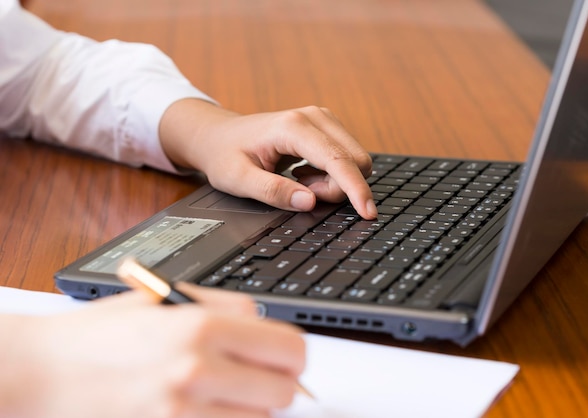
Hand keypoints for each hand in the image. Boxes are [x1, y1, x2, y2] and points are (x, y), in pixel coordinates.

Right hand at [3, 285, 304, 417]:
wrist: (41, 374)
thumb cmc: (98, 335)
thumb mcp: (161, 300)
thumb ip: (223, 306)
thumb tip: (266, 321)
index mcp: (201, 326)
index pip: (289, 348)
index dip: (291, 355)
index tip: (282, 358)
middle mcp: (196, 370)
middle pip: (283, 391)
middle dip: (275, 384)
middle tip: (254, 378)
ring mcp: (183, 414)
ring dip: (250, 409)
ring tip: (221, 394)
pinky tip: (205, 411)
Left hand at [159, 99, 377, 219]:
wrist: (219, 135)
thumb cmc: (226, 155)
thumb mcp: (238, 180)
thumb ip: (273, 192)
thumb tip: (309, 202)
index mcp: (293, 127)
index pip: (338, 160)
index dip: (356, 189)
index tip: (368, 212)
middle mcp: (315, 117)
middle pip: (354, 161)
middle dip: (337, 188)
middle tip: (301, 193)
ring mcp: (324, 119)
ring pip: (354, 160)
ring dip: (333, 183)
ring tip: (299, 181)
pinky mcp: (327, 126)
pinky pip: (346, 158)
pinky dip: (330, 175)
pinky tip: (304, 174)